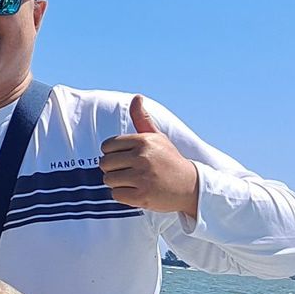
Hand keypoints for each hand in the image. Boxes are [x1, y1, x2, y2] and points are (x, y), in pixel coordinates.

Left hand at [100, 95, 199, 215]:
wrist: (190, 186)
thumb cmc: (169, 160)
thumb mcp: (157, 137)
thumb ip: (142, 119)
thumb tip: (137, 97)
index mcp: (143, 140)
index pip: (107, 146)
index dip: (113, 154)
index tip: (127, 159)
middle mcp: (142, 157)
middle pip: (104, 163)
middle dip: (113, 169)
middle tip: (130, 172)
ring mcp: (142, 177)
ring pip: (108, 180)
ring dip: (118, 183)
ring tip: (135, 181)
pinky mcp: (142, 195)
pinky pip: (116, 195)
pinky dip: (124, 196)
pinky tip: (138, 191)